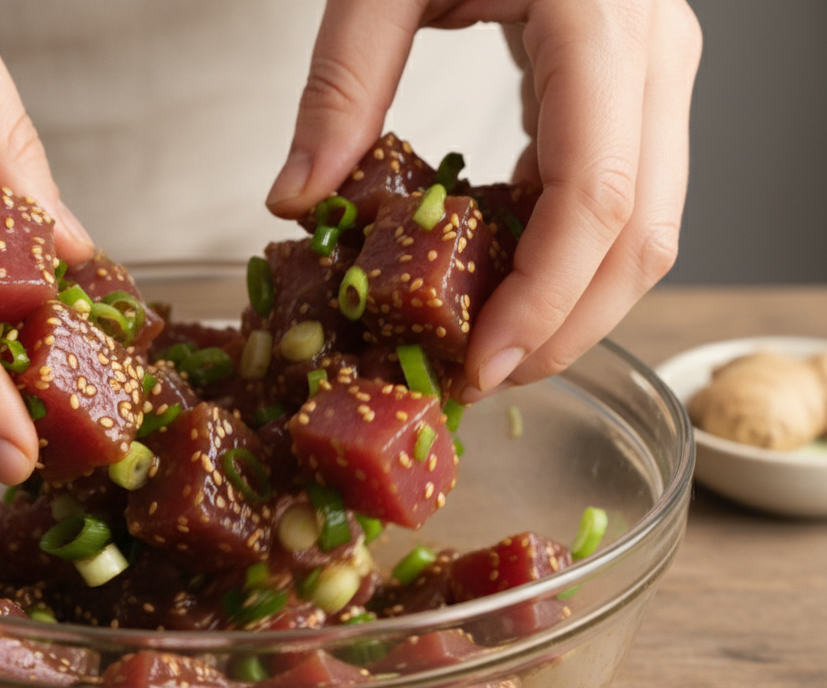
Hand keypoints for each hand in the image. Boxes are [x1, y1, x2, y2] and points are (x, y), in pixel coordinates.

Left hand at [266, 0, 701, 399]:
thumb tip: (297, 201)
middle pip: (643, 235)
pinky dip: (569, 253)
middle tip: (479, 381)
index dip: (545, 300)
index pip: (598, 197)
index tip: (479, 365)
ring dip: (575, 303)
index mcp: (599, 19)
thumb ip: (339, 88)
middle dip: (566, 327)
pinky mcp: (638, 86)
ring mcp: (660, 69)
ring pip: (650, 227)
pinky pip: (625, 194)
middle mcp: (654, 53)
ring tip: (488, 347)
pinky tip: (504, 278)